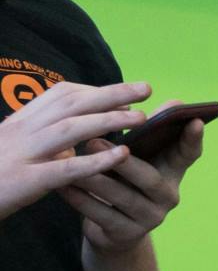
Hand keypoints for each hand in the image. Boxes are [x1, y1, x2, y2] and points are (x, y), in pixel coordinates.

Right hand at [0, 80, 147, 222]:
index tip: (124, 93)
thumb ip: (46, 142)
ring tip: (141, 118)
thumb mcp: (18, 151)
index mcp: (20, 123)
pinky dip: (95, 161)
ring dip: (107, 121)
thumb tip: (82, 137)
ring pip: (69, 130)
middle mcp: (21, 132)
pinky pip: (64, 169)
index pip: (60, 96)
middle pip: (70, 105)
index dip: (94, 91)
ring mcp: (22, 155)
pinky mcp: (25, 181)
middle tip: (146, 88)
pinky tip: (121, 157)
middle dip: (110, 94)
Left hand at [61, 101, 205, 252]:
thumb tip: (173, 101)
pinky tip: (62, 186)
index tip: (195, 120)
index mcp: (172, 172)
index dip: (193, 139)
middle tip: (94, 142)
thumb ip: (148, 133)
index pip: (189, 155)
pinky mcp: (127, 234)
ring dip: (95, 179)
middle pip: (150, 179)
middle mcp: (167, 197)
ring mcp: (149, 218)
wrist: (112, 229)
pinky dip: (80, 200)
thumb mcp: (137, 157)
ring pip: (122, 197)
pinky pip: (102, 215)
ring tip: (71, 162)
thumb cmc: (123, 181)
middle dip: (123, 162)